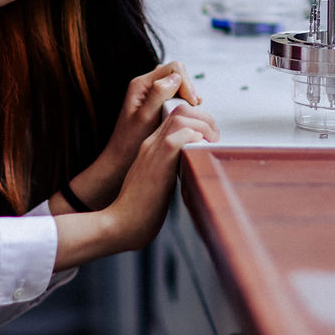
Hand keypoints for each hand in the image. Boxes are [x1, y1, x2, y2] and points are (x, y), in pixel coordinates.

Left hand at [58, 62, 200, 210]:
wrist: (120, 160)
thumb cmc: (129, 143)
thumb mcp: (145, 118)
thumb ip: (158, 95)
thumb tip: (175, 78)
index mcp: (141, 84)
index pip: (173, 68)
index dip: (187, 84)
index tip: (193, 102)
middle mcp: (146, 85)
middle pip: (177, 73)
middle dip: (189, 88)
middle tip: (195, 106)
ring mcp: (151, 93)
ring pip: (178, 83)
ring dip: (188, 95)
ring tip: (193, 111)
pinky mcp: (156, 103)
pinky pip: (175, 94)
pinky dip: (185, 102)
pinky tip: (188, 114)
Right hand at [105, 102, 218, 249]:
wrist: (120, 223)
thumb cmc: (139, 209)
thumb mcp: (157, 182)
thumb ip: (170, 170)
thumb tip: (190, 168)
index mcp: (150, 147)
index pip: (175, 116)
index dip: (196, 119)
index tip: (209, 134)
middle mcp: (151, 144)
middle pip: (180, 111)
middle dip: (204, 117)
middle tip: (215, 135)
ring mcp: (152, 152)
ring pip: (180, 118)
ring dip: (203, 125)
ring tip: (212, 140)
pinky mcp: (157, 164)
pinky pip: (177, 139)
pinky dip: (194, 138)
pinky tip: (201, 147)